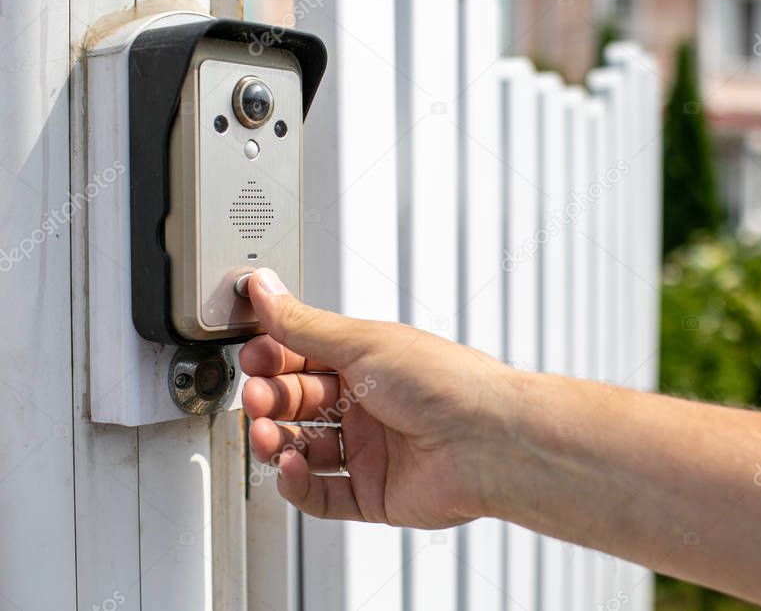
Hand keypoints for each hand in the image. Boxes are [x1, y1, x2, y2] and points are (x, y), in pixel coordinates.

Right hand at [240, 268, 519, 527]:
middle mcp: (370, 405)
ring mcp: (372, 451)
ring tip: (268, 436)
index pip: (303, 358)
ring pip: (304, 450)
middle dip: (270, 401)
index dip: (272, 359)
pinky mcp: (375, 493)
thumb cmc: (444, 382)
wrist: (489, 441)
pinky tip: (290, 468)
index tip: (250, 358)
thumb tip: (264, 287)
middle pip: (299, 405)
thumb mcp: (363, 342)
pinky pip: (322, 494)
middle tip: (258, 399)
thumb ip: (303, 324)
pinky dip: (298, 484)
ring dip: (276, 442)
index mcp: (369, 362)